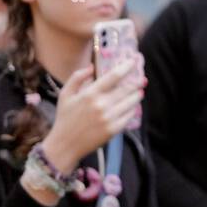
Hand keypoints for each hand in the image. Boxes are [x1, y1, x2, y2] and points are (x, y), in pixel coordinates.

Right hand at [39, 55, 146, 173]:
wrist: (65, 145)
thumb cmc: (65, 118)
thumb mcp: (65, 94)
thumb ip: (77, 77)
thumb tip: (92, 67)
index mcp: (90, 94)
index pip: (114, 76)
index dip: (126, 67)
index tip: (133, 61)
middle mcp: (101, 104)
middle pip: (127, 88)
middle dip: (137, 82)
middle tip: (141, 79)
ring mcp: (109, 117)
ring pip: (132, 101)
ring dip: (137, 95)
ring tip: (138, 92)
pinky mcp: (114, 129)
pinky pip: (129, 115)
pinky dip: (133, 109)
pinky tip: (132, 107)